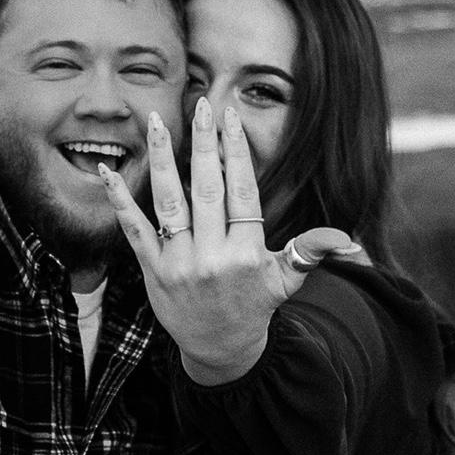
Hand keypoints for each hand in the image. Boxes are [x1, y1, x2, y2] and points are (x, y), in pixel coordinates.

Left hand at [100, 97, 359, 384]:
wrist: (219, 349)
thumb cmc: (255, 305)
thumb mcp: (287, 280)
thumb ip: (310, 251)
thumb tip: (347, 240)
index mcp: (247, 253)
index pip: (242, 192)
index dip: (236, 152)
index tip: (230, 118)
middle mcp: (212, 256)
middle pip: (206, 189)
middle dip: (202, 144)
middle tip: (199, 104)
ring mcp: (179, 263)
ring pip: (169, 202)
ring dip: (160, 159)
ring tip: (154, 121)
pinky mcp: (152, 270)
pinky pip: (134, 230)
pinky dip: (119, 200)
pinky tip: (107, 172)